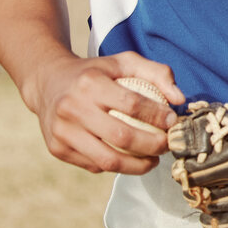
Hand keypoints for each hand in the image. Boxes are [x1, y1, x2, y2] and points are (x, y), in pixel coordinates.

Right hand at [21, 51, 184, 174]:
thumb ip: (157, 72)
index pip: (132, 104)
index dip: (158, 116)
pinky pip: (94, 165)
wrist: (48, 83)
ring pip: (107, 159)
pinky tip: (131, 160)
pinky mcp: (57, 149)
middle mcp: (72, 108)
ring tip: (153, 160)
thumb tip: (179, 99)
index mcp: (90, 83)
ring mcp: (62, 131)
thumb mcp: (124, 61)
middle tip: (167, 145)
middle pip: (122, 136)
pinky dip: (117, 166)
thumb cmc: (95, 73)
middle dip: (153, 145)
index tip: (173, 121)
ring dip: (137, 165)